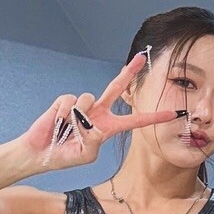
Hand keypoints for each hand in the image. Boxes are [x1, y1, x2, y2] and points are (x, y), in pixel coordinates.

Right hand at [19, 54, 182, 171]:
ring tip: (68, 130)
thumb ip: (95, 141)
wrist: (40, 154)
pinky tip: (59, 122)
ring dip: (78, 118)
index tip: (173, 113)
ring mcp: (82, 106)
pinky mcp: (66, 102)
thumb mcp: (86, 155)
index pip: (135, 121)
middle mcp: (98, 113)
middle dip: (128, 72)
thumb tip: (95, 125)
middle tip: (141, 57)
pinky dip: (64, 114)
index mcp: (108, 127)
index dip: (154, 117)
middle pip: (116, 88)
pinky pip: (71, 101)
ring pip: (88, 99)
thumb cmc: (65, 155)